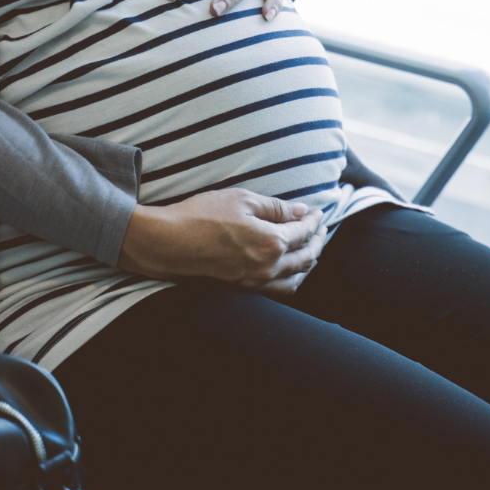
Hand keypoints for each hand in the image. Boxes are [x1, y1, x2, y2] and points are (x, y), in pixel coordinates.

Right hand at [118, 189, 326, 294]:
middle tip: (321, 227)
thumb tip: (301, 211)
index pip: (304, 231)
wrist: (167, 243)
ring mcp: (256, 282)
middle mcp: (269, 268)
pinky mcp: (244, 289)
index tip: (317, 211)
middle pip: (306, 256)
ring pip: (297, 277)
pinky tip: (291, 269)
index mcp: (272, 243)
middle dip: (317, 240)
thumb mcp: (241, 200)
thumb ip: (276, 207)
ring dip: (309, 261)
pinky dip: (293, 278)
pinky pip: (280, 289)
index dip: (314, 219)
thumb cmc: (201, 215)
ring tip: (311, 247)